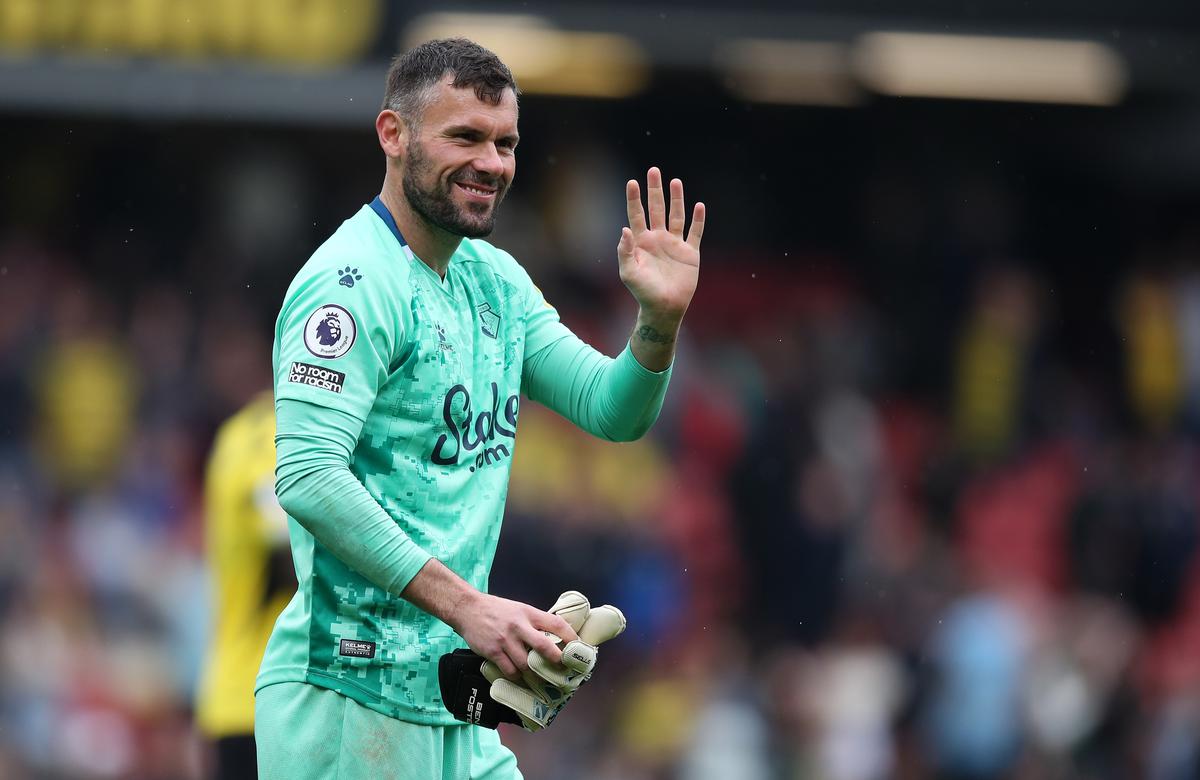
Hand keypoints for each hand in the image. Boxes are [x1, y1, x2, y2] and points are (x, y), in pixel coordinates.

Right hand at [449, 591, 578, 680]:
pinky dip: (516, 676)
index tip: (578, 648)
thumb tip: (552, 637)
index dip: (571, 637)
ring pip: (526, 664)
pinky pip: (510, 671)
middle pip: (545, 647)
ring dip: (534, 674)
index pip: (556, 624)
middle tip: (562, 669)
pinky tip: (519, 677)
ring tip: (540, 678)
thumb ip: (534, 621)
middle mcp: (519, 626)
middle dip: (557, 660)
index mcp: (529, 613)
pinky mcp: (493, 652)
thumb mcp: (519, 608)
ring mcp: (506, 640)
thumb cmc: (495, 609)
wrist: (467, 608)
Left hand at [618, 167, 704, 322]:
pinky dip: (698, 220)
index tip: (632, 182)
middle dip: (655, 190)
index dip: (634, 199)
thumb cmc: (643, 292)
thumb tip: (625, 229)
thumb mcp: (628, 273)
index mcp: (642, 242)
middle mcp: (658, 239)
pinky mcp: (690, 253)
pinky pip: (695, 233)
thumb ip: (625, 252)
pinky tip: (699, 205)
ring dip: (676, 199)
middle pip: (656, 209)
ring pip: (676, 216)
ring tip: (675, 181)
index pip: (636, 215)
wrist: (664, 307)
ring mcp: (674, 245)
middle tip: (653, 171)